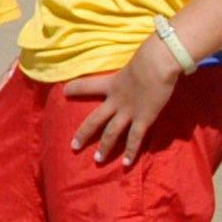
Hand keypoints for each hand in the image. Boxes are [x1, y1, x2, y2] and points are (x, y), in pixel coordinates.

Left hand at [64, 40, 183, 163]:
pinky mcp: (143, 119)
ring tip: (97, 160)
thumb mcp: (134, 61)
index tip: (64, 91)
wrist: (156, 64)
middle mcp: (115, 100)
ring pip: (111, 133)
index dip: (75, 88)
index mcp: (111, 83)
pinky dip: (130, 151)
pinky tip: (126, 163)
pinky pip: (134, 138)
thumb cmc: (149, 57)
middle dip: (84, 133)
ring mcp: (128, 111)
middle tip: (73, 146)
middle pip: (94, 120)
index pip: (87, 85)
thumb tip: (141, 62)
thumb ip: (134, 67)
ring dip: (104, 147)